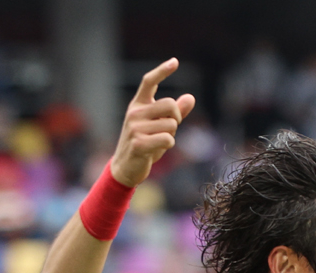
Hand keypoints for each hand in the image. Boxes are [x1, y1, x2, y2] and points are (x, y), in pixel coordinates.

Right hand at [109, 58, 195, 187]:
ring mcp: (135, 128)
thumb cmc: (144, 144)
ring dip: (171, 135)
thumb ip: (175, 112)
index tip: (175, 62)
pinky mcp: (139, 144)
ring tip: (158, 142)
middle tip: (169, 129)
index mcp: (138, 104)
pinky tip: (157, 150)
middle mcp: (134, 113)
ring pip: (171, 124)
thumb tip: (190, 98)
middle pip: (170, 104)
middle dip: (176, 118)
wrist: (125, 168)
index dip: (162, 71)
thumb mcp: (159, 126)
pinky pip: (168, 139)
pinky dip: (168, 145)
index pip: (148, 82)